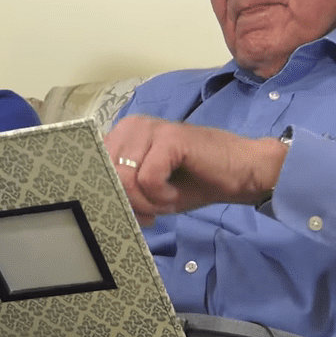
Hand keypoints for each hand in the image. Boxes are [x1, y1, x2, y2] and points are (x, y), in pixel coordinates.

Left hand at [104, 115, 287, 224]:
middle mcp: (132, 125)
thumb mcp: (149, 190)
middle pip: (108, 175)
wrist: (239, 174)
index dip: (113, 195)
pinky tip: (176, 193)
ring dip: (147, 200)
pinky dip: (161, 196)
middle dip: (130, 202)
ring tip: (168, 198)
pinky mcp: (169, 138)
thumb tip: (100, 204)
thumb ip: (123, 190)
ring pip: (125, 178)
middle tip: (154, 210)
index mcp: (123, 134)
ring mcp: (150, 128)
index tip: (136, 210)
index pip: (96, 166)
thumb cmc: (194, 182)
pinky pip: (147, 179)